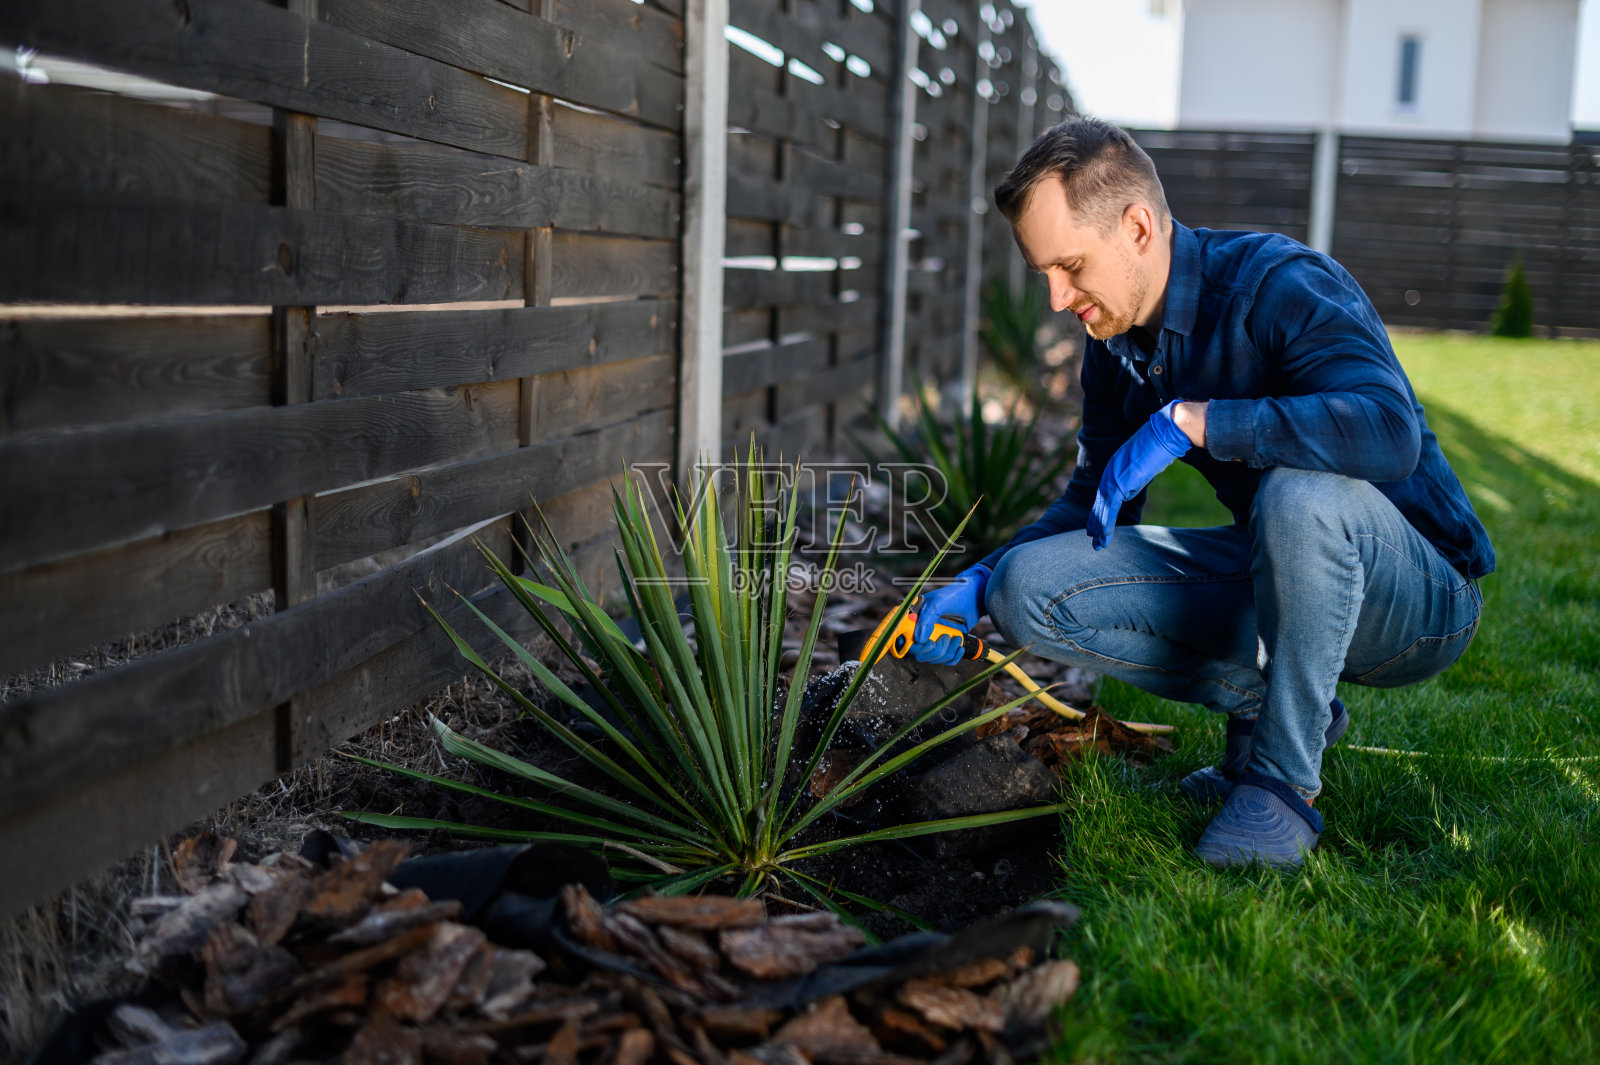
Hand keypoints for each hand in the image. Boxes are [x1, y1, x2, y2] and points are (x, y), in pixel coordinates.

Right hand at [909, 564, 990, 664]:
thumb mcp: (938, 604)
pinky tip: (959, 647)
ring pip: (933, 658)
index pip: (905, 639)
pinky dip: (953, 657)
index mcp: (914, 618)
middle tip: (946, 638)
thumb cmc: (954, 595)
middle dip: (934, 650)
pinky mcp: (945, 644)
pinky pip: (945, 659)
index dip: (914, 646)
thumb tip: (919, 639)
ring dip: (947, 651)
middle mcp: (921, 629)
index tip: (930, 642)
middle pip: (918, 653)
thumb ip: (926, 620)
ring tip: (957, 638)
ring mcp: (933, 638)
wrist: (974, 597)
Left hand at [1087, 399, 1191, 549]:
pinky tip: (1103, 534)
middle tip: (1094, 541)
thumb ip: (1133, 479)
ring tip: (1098, 544)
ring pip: (1103, 507)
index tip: (1097, 526)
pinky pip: (1110, 506)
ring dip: (1100, 527)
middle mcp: (1110, 471)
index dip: (1101, 511)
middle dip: (1096, 523)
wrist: (1167, 432)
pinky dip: (1106, 521)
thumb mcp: (1144, 466)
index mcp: (1115, 467)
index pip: (1104, 494)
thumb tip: (1127, 492)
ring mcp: (1113, 475)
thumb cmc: (1161, 446)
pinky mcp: (1120, 480)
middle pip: (1100, 502)